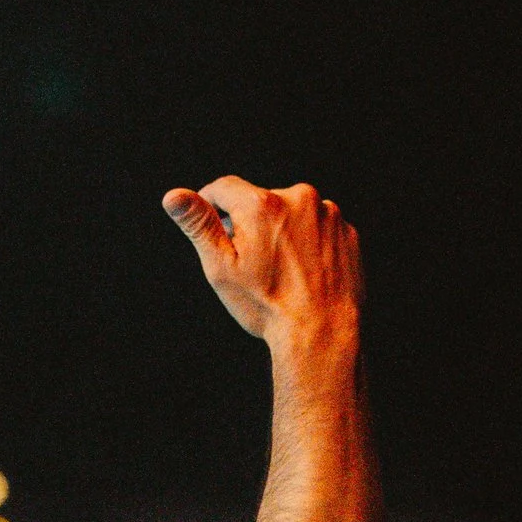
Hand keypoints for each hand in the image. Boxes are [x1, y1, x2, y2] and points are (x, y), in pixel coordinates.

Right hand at [161, 174, 361, 352]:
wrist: (322, 333)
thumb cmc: (267, 304)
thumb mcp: (221, 267)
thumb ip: (198, 224)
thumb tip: (173, 196)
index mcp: (261, 204)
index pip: (223, 188)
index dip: (211, 204)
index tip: (211, 223)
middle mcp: (299, 199)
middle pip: (261, 202)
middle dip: (251, 224)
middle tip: (252, 264)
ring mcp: (328, 215)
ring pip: (293, 214)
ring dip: (283, 232)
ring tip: (282, 272)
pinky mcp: (348, 232)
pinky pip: (319, 229)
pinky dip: (310, 244)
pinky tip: (305, 273)